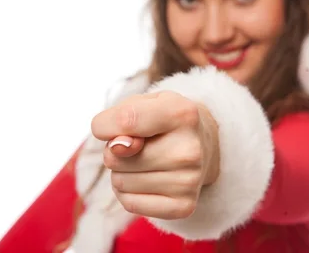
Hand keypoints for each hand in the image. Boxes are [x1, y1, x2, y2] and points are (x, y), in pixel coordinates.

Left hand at [91, 91, 219, 219]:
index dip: (105, 126)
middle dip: (115, 151)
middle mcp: (190, 149)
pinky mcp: (183, 206)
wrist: (203, 143)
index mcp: (182, 114)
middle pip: (116, 157)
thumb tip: (117, 148)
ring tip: (145, 161)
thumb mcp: (144, 103)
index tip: (108, 126)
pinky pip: (129, 203)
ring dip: (122, 172)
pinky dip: (128, 193)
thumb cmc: (163, 120)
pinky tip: (146, 180)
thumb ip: (121, 116)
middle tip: (138, 144)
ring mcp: (189, 180)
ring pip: (119, 182)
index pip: (125, 121)